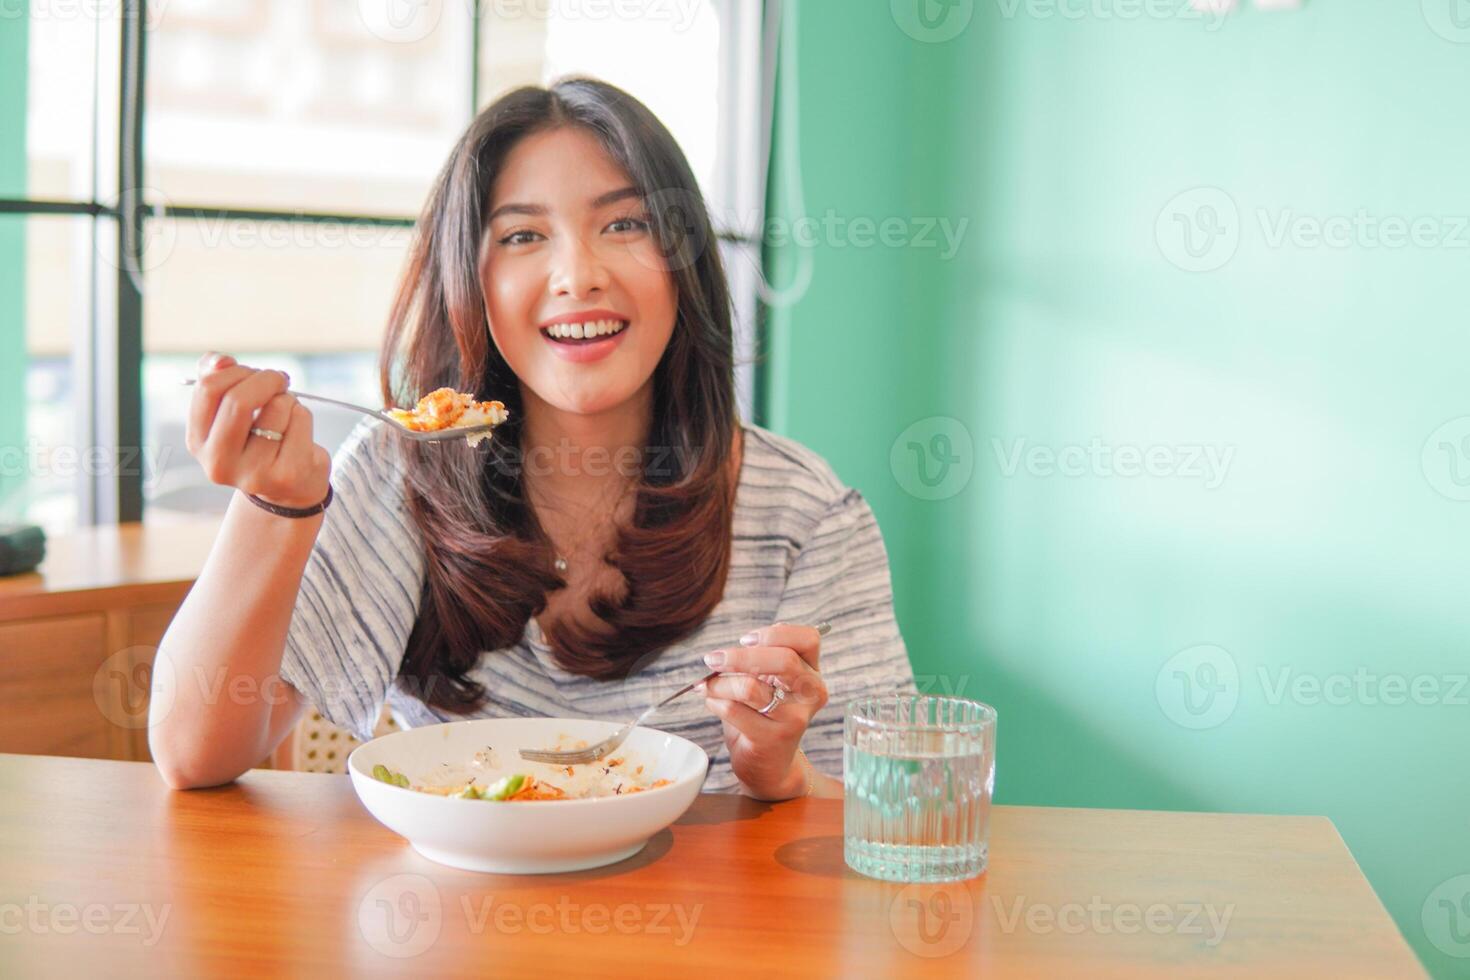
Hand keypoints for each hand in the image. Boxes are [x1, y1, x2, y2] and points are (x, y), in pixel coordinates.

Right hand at [185, 352, 330, 509]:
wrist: (289, 488)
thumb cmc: (257, 439)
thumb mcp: (230, 411)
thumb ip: (218, 378)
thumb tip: (221, 360)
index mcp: (198, 441)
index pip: (209, 388)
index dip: (236, 370)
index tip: (253, 373)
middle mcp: (218, 462)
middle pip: (239, 400)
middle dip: (266, 379)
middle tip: (279, 380)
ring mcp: (253, 473)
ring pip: (277, 406)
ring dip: (288, 399)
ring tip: (286, 415)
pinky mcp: (286, 474)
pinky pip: (300, 419)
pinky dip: (303, 414)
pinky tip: (298, 432)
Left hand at [701, 621, 827, 799]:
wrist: (770, 766)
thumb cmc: (765, 717)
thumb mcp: (771, 683)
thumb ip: (765, 658)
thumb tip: (742, 642)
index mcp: (812, 673)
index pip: (808, 639)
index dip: (775, 633)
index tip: (745, 640)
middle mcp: (811, 693)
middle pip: (783, 659)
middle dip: (740, 656)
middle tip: (713, 659)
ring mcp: (794, 718)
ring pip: (751, 687)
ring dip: (719, 683)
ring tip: (706, 686)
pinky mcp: (773, 738)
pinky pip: (735, 711)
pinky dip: (715, 702)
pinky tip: (712, 703)